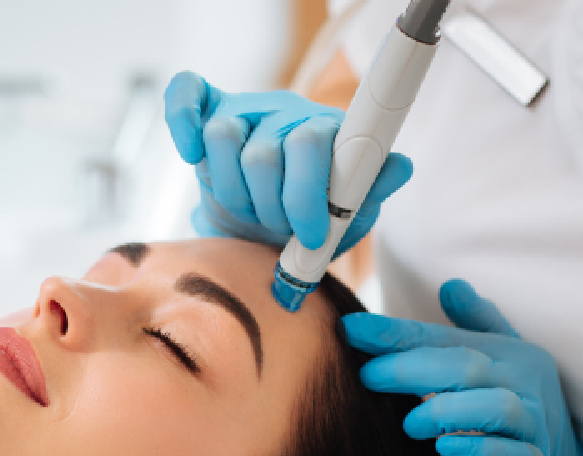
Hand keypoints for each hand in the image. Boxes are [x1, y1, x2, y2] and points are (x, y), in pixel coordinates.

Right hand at [164, 71, 412, 255]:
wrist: (268, 232)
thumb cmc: (312, 221)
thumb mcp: (349, 214)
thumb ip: (372, 188)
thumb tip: (400, 166)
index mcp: (325, 131)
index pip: (309, 143)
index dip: (305, 194)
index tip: (309, 234)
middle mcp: (285, 115)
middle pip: (263, 153)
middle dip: (269, 207)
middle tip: (278, 230)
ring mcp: (244, 113)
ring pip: (223, 136)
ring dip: (232, 191)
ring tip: (248, 212)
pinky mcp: (207, 113)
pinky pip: (187, 94)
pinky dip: (182, 122)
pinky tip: (190, 154)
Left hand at [341, 279, 582, 455]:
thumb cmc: (519, 421)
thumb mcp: (500, 368)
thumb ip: (475, 327)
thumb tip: (451, 284)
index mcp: (511, 355)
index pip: (446, 338)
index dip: (397, 332)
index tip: (350, 327)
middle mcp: (527, 384)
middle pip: (466, 366)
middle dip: (410, 367)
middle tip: (366, 375)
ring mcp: (537, 427)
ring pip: (495, 407)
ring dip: (445, 410)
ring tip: (409, 422)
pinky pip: (513, 455)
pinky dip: (478, 449)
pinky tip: (445, 448)